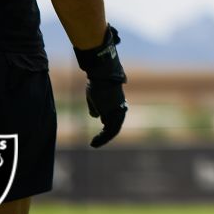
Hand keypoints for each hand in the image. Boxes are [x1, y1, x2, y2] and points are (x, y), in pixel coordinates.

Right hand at [74, 25, 127, 147]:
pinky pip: (110, 129)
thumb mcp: (94, 93)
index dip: (109, 122)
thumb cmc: (98, 77)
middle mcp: (118, 105)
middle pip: (116, 122)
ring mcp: (117, 108)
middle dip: (107, 133)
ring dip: (105, 137)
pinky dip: (104, 137)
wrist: (103, 70)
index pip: (115, 114)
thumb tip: (96, 116)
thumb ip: (96, 104)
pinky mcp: (113, 111)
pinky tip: (95, 142)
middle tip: (98, 141)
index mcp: (116, 99)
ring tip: (96, 143)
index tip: (102, 128)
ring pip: (114, 127)